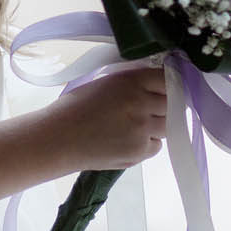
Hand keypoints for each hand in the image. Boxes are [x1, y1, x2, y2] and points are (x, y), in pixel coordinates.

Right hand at [50, 67, 166, 170]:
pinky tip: (128, 139)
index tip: (165, 89)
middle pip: (172, 103)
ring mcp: (141, 129)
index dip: (168, 85)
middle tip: (149, 109)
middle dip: (165, 106)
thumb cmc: (76, 107)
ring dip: (158, 124)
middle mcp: (140, 103)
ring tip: (135, 125)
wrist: (58, 139)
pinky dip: (148, 143)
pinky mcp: (138, 151)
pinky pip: (156, 145)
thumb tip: (159, 83)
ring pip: (168, 125)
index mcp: (131, 80)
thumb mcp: (107, 82)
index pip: (168, 79)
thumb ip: (134, 81)